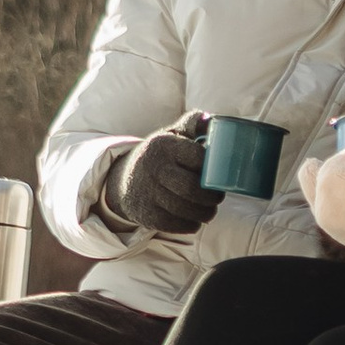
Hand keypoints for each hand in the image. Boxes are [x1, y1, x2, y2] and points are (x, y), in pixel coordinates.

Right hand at [108, 109, 219, 236]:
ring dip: (206, 213)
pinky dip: (192, 225)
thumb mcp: (171, 136)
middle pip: (193, 188)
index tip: (219, 174)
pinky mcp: (147, 215)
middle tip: (217, 197)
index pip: (199, 158)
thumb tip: (210, 119)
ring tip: (210, 210)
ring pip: (188, 210)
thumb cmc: (160, 156)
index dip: (215, 169)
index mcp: (163, 145)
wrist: (125, 181)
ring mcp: (148, 193)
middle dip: (213, 196)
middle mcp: (154, 168)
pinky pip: (177, 225)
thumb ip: (191, 125)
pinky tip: (195, 219)